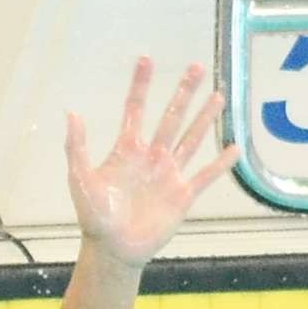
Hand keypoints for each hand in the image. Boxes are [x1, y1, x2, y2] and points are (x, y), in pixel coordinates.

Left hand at [66, 57, 240, 268]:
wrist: (113, 249)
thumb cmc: (94, 217)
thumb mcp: (80, 180)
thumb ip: (77, 148)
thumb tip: (72, 113)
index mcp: (127, 150)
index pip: (135, 110)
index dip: (141, 86)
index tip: (147, 59)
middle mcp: (151, 157)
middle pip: (171, 117)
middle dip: (184, 93)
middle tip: (197, 66)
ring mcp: (169, 174)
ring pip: (191, 139)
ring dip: (205, 118)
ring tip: (219, 95)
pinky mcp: (183, 195)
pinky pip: (206, 176)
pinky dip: (221, 163)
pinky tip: (235, 147)